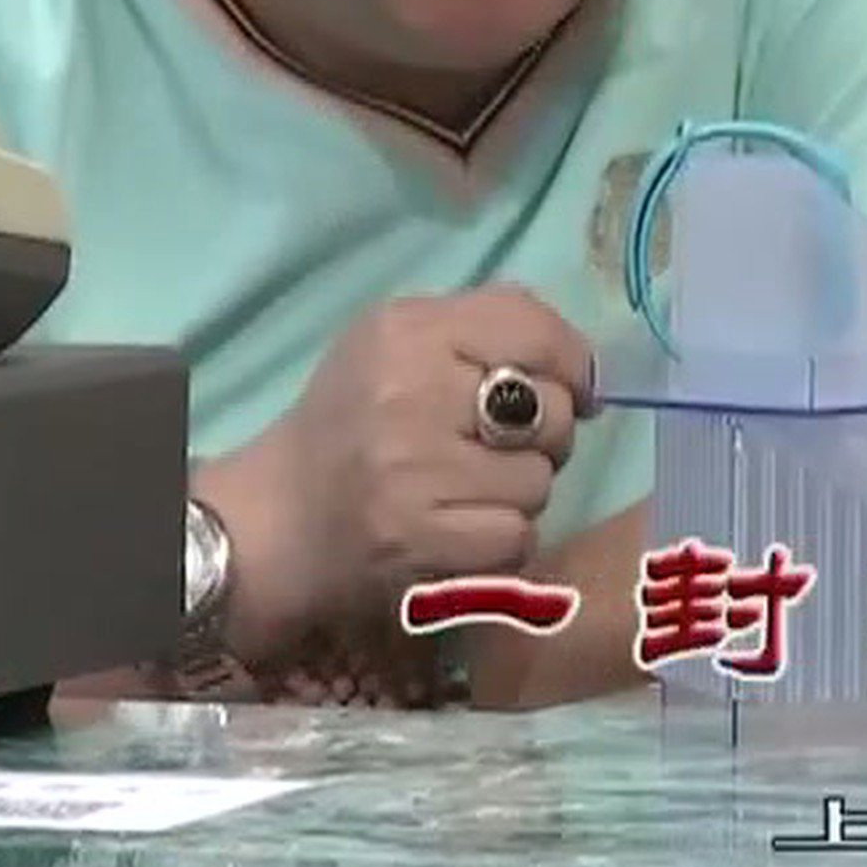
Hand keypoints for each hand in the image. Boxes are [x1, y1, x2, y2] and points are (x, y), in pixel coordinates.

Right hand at [197, 286, 596, 697]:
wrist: (281, 517)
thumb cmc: (357, 420)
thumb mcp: (402, 342)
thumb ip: (489, 326)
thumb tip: (586, 366)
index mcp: (405, 330)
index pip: (533, 328)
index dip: (574, 364)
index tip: (574, 390)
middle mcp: (407, 392)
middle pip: (551, 410)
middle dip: (546, 435)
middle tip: (502, 449)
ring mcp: (412, 470)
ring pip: (539, 480)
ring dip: (520, 492)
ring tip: (469, 490)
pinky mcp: (419, 538)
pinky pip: (518, 535)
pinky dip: (502, 539)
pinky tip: (462, 529)